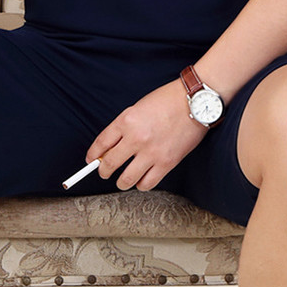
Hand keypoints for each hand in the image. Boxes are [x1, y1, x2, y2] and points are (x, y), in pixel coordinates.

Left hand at [86, 77, 207, 191]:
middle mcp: (136, 138)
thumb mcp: (137, 107)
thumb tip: (111, 147)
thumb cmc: (167, 101)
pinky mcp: (166, 163)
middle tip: (104, 172)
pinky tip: (141, 179)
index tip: (90, 160)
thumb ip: (124, 126)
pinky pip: (146, 183)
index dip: (93, 155)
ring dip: (121, 182)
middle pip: (109, 164)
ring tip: (122, 180)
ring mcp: (151, 152)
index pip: (101, 143)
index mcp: (126, 120)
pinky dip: (140, 184)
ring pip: (125, 179)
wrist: (195, 103)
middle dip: (103, 171)